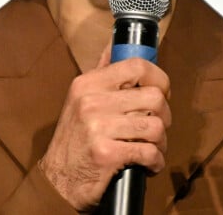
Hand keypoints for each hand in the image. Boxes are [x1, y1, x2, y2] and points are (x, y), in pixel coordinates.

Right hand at [38, 52, 170, 211]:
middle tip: (157, 126)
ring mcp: (99, 127)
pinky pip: (149, 153)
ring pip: (155, 127)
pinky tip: (149, 164)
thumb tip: (115, 43)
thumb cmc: (75, 137)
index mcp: (89, 83)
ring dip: (161, 142)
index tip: (161, 92)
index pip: (136, 66)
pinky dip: (156, 162)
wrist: (57, 179)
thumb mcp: (80, 97)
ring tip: (152, 147)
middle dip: (164, 116)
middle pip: (154, 98)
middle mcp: (92, 101)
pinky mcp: (107, 154)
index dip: (159, 78)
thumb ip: (101, 71)